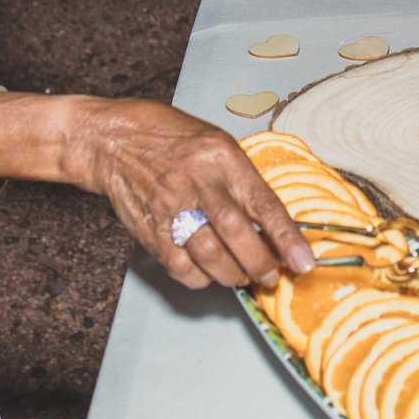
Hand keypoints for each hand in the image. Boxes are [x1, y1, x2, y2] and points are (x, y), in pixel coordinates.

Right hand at [61, 98, 313, 289]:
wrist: (114, 141)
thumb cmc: (171, 139)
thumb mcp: (216, 143)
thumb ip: (242, 180)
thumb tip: (274, 224)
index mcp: (221, 156)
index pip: (262, 202)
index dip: (287, 237)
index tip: (304, 261)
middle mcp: (197, 181)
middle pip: (237, 233)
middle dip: (261, 263)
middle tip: (272, 274)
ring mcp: (172, 207)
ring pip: (211, 256)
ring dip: (234, 274)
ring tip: (244, 276)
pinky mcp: (151, 230)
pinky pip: (181, 268)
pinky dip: (201, 279)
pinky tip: (209, 273)